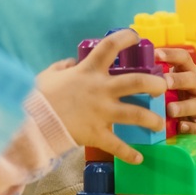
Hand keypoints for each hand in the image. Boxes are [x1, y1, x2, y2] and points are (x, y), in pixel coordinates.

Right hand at [34, 29, 165, 164]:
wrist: (33, 123)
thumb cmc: (39, 97)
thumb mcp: (49, 75)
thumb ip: (63, 67)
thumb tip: (71, 63)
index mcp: (88, 71)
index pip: (110, 46)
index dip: (126, 38)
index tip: (136, 36)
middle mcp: (101, 89)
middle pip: (137, 82)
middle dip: (155, 83)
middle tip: (162, 87)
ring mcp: (102, 112)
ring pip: (136, 114)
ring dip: (151, 119)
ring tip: (159, 124)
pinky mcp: (97, 134)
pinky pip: (118, 145)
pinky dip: (129, 154)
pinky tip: (139, 158)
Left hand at [157, 47, 195, 137]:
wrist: (186, 122)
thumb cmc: (170, 98)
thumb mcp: (162, 85)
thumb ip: (150, 77)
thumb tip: (125, 68)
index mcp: (187, 73)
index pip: (183, 58)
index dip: (171, 54)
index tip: (155, 54)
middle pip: (193, 78)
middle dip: (179, 80)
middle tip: (164, 82)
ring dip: (184, 106)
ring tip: (170, 109)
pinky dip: (192, 128)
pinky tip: (180, 127)